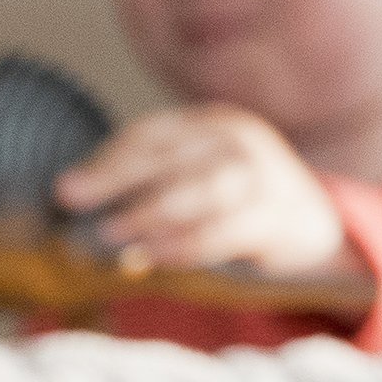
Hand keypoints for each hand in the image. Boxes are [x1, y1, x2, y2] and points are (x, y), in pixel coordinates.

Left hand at [49, 105, 354, 281]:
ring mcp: (266, 175)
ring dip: (153, 214)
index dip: (108, 161)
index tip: (66, 190)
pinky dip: (188, 245)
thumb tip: (75, 199)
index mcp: (212, 124)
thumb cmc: (237, 204)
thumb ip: (152, 182)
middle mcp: (240, 140)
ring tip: (116, 237)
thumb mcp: (199, 177)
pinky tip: (158, 257)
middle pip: (173, 158)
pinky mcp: (282, 216)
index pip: (152, 135)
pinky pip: (227, 229)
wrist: (315, 224)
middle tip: (78, 207)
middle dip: (120, 182)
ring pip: (202, 189)